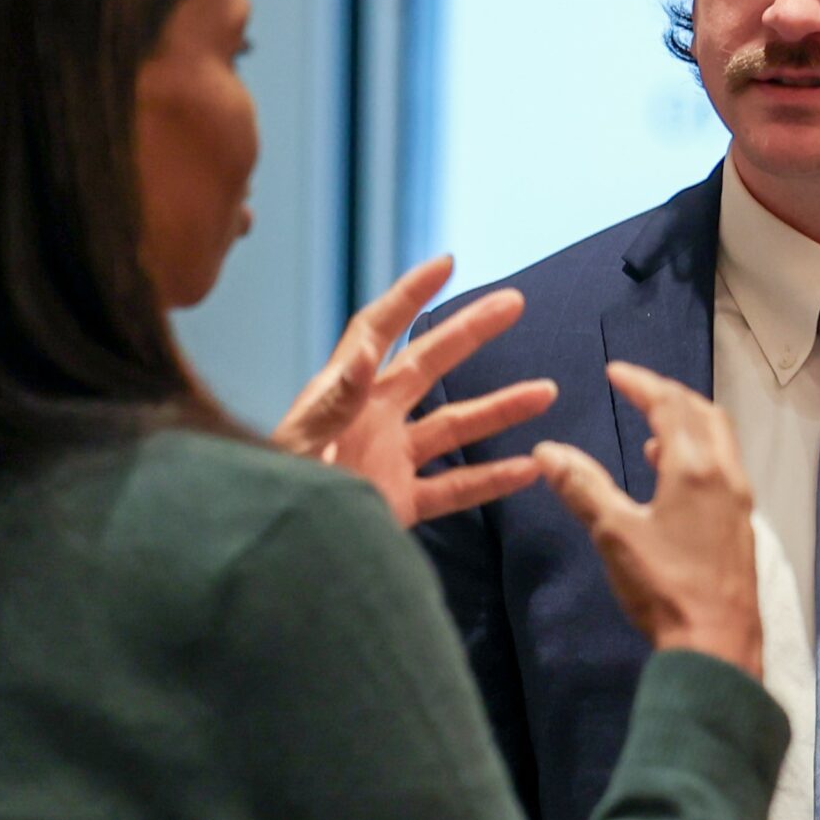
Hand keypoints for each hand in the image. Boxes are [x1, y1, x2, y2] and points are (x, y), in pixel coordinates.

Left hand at [277, 254, 556, 525]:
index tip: (446, 264)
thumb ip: (334, 404)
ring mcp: (388, 458)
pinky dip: (492, 479)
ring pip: (454, 426)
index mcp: (341, 394)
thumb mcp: (297, 447)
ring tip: (546, 391)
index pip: (376, 330)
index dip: (408, 295)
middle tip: (513, 303)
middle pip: (428, 364)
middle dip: (470, 331)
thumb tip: (364, 354)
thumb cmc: (273, 497)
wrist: (278, 556)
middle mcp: (371, 417)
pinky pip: (454, 487)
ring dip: (499, 408)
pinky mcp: (399, 502)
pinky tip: (530, 468)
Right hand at [534, 362, 761, 673]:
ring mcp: (739, 503)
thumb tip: (546, 451)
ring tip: (653, 430)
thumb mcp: (614, 534)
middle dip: (670, 396)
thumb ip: (582, 487)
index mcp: (696, 468)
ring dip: (688, 425)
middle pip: (704, 414)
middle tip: (638, 391)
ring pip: (720, 442)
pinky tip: (673, 479)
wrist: (716, 647)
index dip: (642, 383)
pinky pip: (724, 469)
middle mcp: (726, 476)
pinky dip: (699, 454)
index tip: (616, 372)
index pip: (670, 406)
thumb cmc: (664, 587)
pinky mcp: (741, 528)